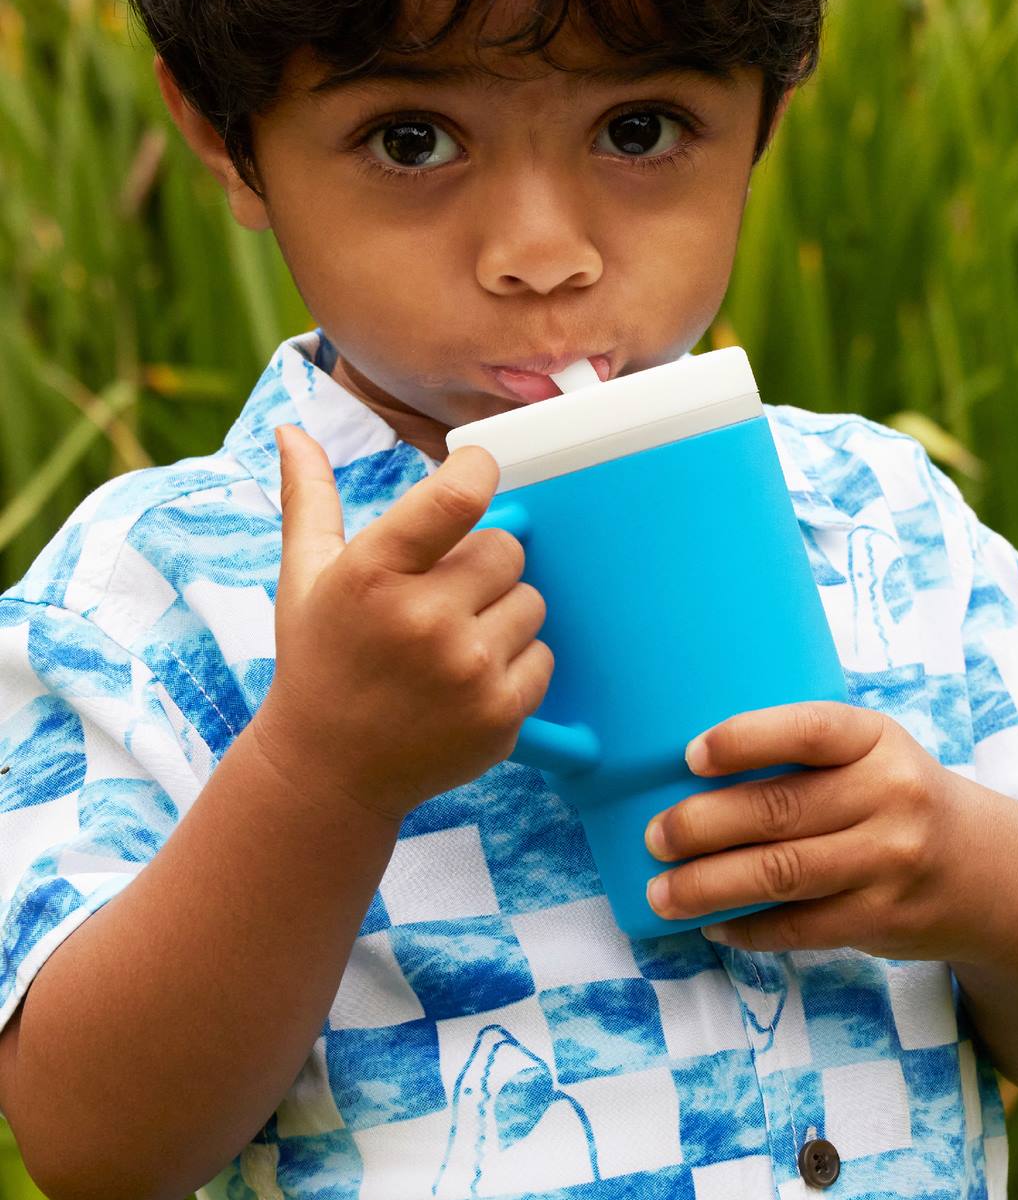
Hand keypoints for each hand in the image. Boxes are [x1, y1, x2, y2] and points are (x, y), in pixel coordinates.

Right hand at [250, 428, 553, 826]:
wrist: (328, 771)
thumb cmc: (319, 660)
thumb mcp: (303, 577)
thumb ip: (307, 497)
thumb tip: (291, 428)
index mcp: (373, 574)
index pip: (459, 495)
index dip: (479, 472)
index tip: (475, 475)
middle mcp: (422, 620)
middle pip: (508, 548)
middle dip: (482, 563)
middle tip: (443, 594)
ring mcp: (467, 672)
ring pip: (532, 600)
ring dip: (502, 612)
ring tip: (451, 641)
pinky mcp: (501, 714)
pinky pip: (544, 655)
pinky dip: (517, 661)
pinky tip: (468, 678)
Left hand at [643, 701, 986, 956]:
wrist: (992, 871)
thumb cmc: (901, 799)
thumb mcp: (874, 754)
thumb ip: (805, 756)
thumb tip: (690, 773)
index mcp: (878, 739)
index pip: (808, 729)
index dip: (744, 740)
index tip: (689, 756)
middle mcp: (890, 796)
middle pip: (779, 811)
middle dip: (702, 825)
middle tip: (655, 836)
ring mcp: (890, 862)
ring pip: (780, 875)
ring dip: (708, 887)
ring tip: (661, 892)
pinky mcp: (883, 920)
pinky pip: (800, 927)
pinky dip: (747, 928)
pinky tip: (714, 925)